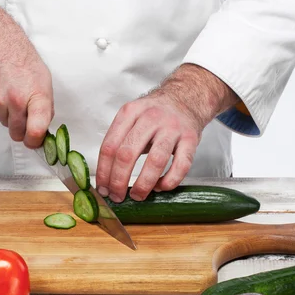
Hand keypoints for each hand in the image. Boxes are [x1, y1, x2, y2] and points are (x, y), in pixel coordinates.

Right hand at [0, 0, 52, 148]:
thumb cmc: (21, 58)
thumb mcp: (44, 80)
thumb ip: (45, 106)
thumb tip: (43, 127)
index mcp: (36, 96)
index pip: (36, 131)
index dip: (36, 142)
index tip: (36, 142)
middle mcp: (16, 100)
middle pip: (18, 134)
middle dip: (22, 131)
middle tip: (25, 118)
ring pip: (5, 124)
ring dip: (9, 116)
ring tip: (12, 94)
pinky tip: (1, 90)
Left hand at [96, 64, 239, 201]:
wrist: (186, 98)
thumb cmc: (154, 115)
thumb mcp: (132, 117)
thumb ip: (119, 141)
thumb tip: (107, 178)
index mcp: (130, 112)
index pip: (109, 146)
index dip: (103, 172)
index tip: (103, 189)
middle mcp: (150, 118)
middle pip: (127, 154)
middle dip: (118, 181)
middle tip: (117, 196)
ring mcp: (172, 128)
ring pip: (155, 161)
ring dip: (143, 184)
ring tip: (137, 196)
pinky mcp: (191, 138)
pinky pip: (181, 165)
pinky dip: (169, 181)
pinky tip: (160, 187)